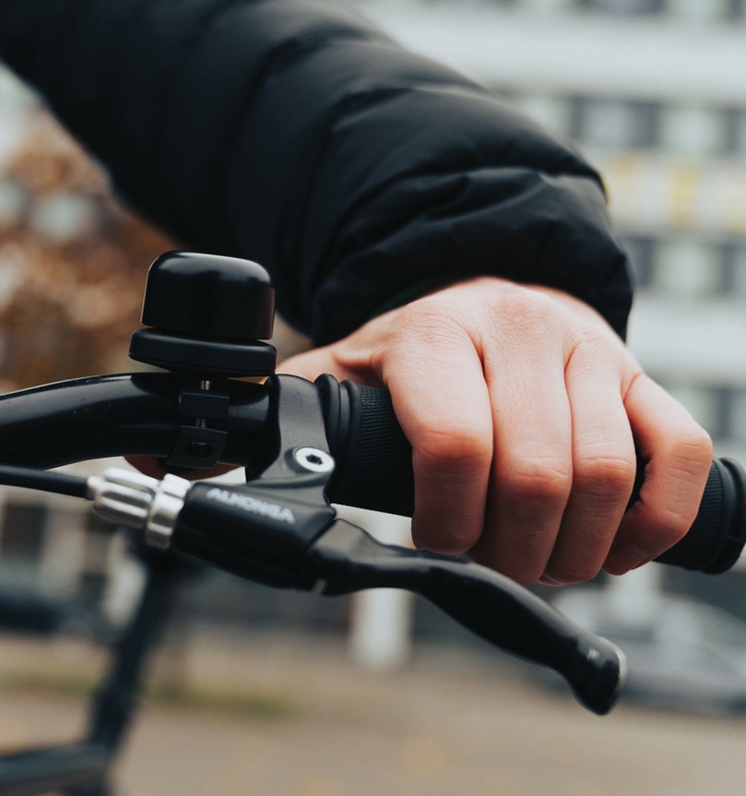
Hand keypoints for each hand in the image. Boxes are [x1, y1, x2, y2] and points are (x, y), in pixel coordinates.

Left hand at [278, 277, 711, 584]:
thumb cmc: (409, 356)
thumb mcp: (336, 375)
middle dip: (512, 550)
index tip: (434, 537)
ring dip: (575, 549)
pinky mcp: (637, 373)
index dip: (445, 519)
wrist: (481, 290)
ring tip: (542, 556)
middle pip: (536, 476)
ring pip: (605, 475)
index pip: (453, 442)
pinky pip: (679, 454)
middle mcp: (514, 331)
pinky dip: (654, 520)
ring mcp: (585, 350)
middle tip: (491, 559)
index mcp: (429, 334)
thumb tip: (168, 470)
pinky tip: (614, 542)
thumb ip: (268, 421)